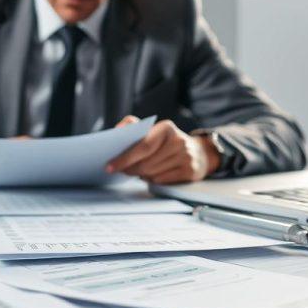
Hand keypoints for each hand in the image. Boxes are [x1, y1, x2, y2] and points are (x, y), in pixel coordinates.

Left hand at [106, 116, 221, 183]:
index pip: (143, 146)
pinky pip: (161, 181)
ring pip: (152, 174)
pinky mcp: (190, 171)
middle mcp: (179, 141)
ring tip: (137, 171)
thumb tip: (116, 132)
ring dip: (140, 175)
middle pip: (146, 163)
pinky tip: (150, 175)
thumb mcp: (152, 130)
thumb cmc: (165, 142)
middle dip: (129, 169)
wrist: (198, 153)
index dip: (125, 158)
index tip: (109, 166)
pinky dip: (152, 180)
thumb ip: (132, 127)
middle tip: (121, 171)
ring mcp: (186, 157)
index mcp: (167, 128)